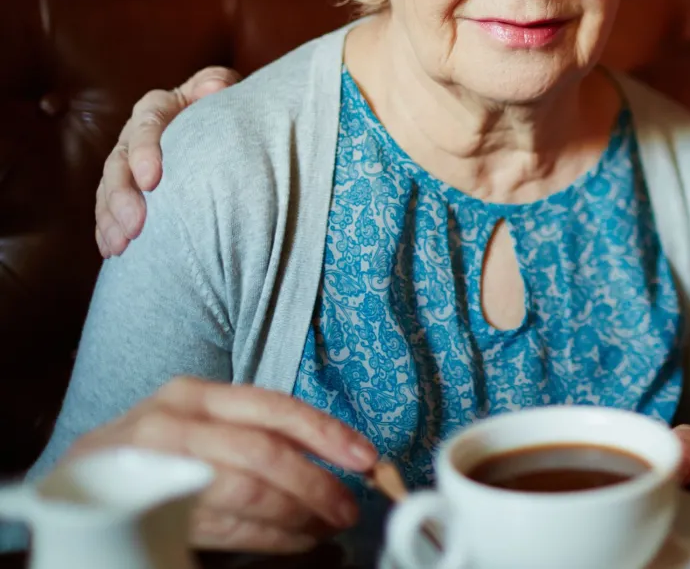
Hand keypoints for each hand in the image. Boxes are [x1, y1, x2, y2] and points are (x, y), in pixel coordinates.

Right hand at [66, 376, 376, 552]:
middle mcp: (172, 422)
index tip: (365, 457)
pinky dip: (267, 538)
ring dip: (296, 517)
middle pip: (263, 454)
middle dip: (316, 485)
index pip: (274, 408)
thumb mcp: (204, 428)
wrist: (78, 481)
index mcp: (196, 395)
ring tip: (324, 527)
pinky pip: (221, 527)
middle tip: (348, 507)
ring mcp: (153, 466)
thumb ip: (259, 435)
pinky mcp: (144, 510)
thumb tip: (338, 458)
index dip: (326, 432)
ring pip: (245, 492)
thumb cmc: (158, 454)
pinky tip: (292, 540)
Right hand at [95, 66, 239, 257]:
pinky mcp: (124, 187)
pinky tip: (112, 251)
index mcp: (157, 108)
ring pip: (108, 190)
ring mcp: (125, 163)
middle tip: (136, 226)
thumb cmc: (222, 104)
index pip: (146, 125)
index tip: (152, 180)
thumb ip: (218, 84)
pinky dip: (107, 229)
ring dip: (111, 219)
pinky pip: (108, 208)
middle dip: (122, 197)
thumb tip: (214, 88)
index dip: (144, 152)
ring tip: (120, 245)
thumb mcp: (223, 88)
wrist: (219, 122)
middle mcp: (133, 136)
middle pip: (118, 164)